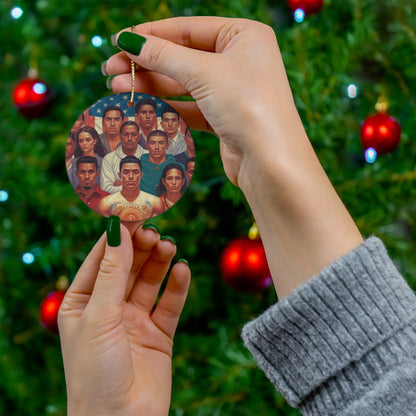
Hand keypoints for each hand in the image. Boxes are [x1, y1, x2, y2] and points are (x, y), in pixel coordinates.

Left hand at [58, 223, 189, 415]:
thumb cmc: (95, 372)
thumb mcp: (99, 315)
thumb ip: (112, 272)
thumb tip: (119, 230)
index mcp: (83, 302)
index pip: (101, 259)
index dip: (117, 236)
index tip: (134, 213)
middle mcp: (109, 308)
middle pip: (128, 266)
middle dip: (141, 248)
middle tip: (155, 232)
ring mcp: (135, 320)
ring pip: (150, 281)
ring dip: (160, 262)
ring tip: (169, 247)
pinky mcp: (159, 333)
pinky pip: (170, 303)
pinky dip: (177, 286)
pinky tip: (182, 271)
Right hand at [105, 17, 361, 297]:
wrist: (270, 162)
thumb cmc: (247, 105)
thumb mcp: (203, 72)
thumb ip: (163, 55)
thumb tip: (128, 40)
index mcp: (243, 35)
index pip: (188, 28)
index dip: (151, 35)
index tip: (119, 42)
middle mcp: (240, 60)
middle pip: (183, 56)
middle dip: (147, 63)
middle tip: (111, 69)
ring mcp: (233, 90)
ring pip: (184, 83)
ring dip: (152, 85)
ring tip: (118, 87)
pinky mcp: (225, 117)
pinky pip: (191, 106)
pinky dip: (168, 106)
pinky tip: (142, 106)